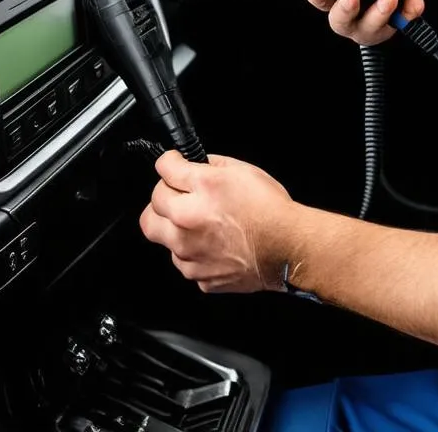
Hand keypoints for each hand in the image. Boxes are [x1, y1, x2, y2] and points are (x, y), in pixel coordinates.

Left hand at [139, 151, 292, 293]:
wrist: (287, 248)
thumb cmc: (271, 210)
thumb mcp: (244, 170)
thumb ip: (212, 165)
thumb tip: (195, 165)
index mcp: (202, 188)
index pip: (163, 169)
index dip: (169, 163)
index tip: (172, 164)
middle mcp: (188, 221)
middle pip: (150, 208)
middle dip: (162, 198)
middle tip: (177, 196)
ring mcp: (189, 252)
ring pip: (163, 237)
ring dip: (175, 228)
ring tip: (201, 224)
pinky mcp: (197, 275)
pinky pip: (183, 261)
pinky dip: (193, 252)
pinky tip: (214, 244)